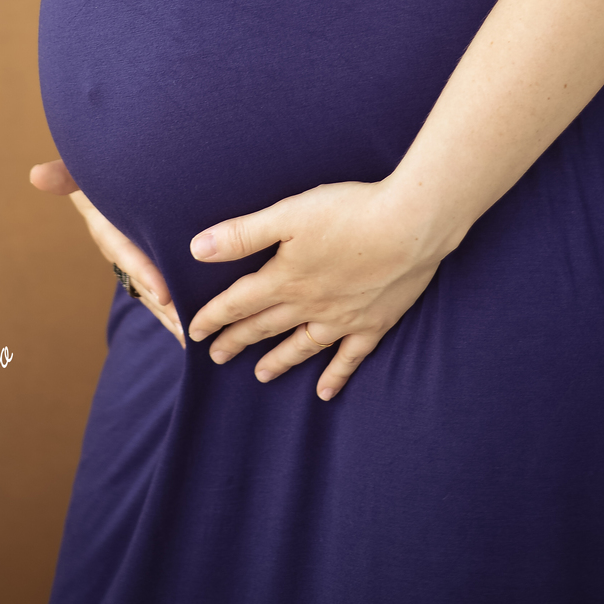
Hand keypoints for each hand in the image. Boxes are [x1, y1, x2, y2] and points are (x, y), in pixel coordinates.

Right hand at [29, 159, 184, 348]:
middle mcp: (119, 250)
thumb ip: (64, 174)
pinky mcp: (150, 260)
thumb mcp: (80, 171)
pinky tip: (198, 322)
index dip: (142, 272)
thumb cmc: (96, 171)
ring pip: (153, 290)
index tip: (164, 293)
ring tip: (194, 336)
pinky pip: (164, 285)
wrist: (106, 178)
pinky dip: (177, 305)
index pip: (124, 253)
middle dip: (162, 306)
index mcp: (106, 229)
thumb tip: (35, 176)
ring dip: (172, 313)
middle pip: (142, 281)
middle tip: (186, 326)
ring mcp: (134, 258)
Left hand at [187, 179, 442, 399]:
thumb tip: (197, 249)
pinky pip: (349, 358)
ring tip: (261, 376)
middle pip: (264, 327)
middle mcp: (309, 305)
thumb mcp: (288, 214)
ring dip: (279, 361)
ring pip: (301, 346)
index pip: (238, 303)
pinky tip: (324, 392)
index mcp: (284, 278)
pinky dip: (335, 376)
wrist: (410, 225)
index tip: (194, 333)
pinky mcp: (374, 323)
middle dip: (237, 341)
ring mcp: (342, 319)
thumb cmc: (349, 211)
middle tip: (216, 357)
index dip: (213, 318)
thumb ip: (242, 234)